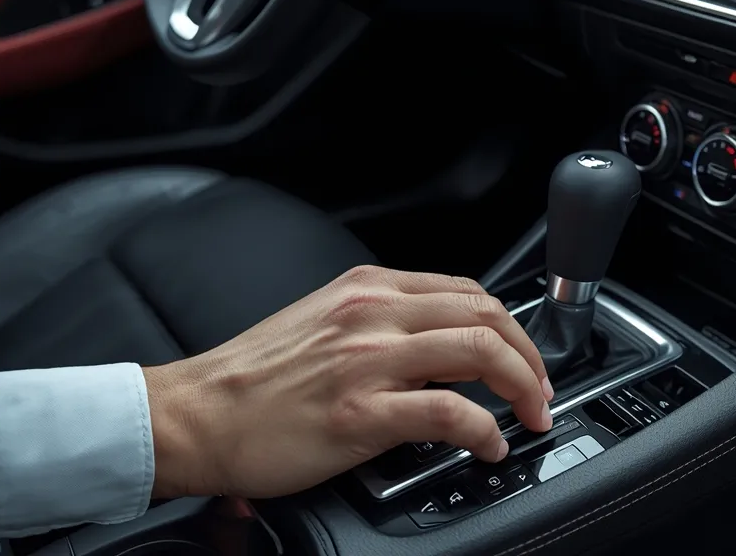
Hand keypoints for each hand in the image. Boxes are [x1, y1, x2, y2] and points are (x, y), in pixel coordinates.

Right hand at [143, 265, 552, 498]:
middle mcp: (374, 314)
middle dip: (529, 355)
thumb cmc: (253, 377)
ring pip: (480, 353)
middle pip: (486, 315)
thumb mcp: (324, 322)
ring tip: (530, 415)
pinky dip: (486, 430)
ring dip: (522, 387)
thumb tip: (436, 347)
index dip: (509, 326)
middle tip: (540, 389)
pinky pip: (451, 413)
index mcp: (367, 289)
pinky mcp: (362, 412)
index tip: (522, 355)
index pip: (466, 291)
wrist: (195, 414)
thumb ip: (380, 324)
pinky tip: (489, 445)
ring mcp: (369, 360)